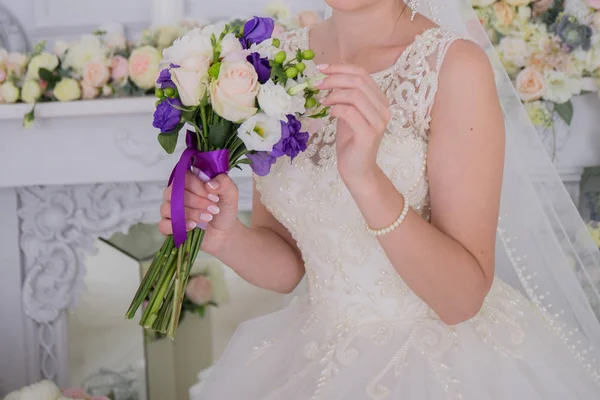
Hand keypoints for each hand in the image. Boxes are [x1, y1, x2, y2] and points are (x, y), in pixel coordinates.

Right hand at [159, 172, 239, 255]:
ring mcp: (170, 211)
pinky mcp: (169, 227)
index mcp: (188, 182)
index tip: (213, 196)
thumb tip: (210, 184)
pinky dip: (178, 225)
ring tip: (207, 218)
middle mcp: (176, 194)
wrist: (224, 232)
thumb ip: (224, 183)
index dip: (197, 186)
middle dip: (196, 201)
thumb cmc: (224, 210)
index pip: (183, 177)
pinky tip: (192, 226)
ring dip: (190, 213)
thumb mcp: (230, 194)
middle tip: (213, 209)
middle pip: (173, 192)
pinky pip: (163, 225)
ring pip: (168, 208)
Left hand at [318, 64, 390, 187]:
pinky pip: (350, 112)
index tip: (321, 69)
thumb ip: (344, 96)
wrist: (357, 169)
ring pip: (354, 95)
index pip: (362, 73)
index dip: (340, 67)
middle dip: (334, 78)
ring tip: (322, 103)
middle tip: (316, 84)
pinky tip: (328, 114)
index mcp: (380, 100)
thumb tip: (327, 78)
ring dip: (333, 95)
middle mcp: (384, 108)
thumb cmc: (351, 141)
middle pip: (358, 80)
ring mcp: (378, 121)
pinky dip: (335, 109)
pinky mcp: (369, 134)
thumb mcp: (347, 113)